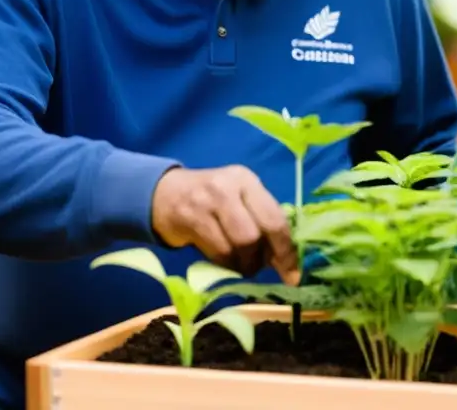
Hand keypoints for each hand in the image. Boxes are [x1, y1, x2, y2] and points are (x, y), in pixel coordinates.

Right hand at [151, 165, 298, 283]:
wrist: (163, 193)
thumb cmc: (212, 200)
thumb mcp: (239, 200)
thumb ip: (262, 221)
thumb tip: (285, 260)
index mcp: (248, 181)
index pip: (275, 219)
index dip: (286, 250)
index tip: (293, 275)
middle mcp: (229, 187)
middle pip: (255, 235)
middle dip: (261, 259)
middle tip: (257, 267)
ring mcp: (207, 202)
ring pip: (236, 246)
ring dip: (242, 265)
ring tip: (240, 263)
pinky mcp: (189, 219)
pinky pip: (216, 253)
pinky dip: (225, 265)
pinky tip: (223, 259)